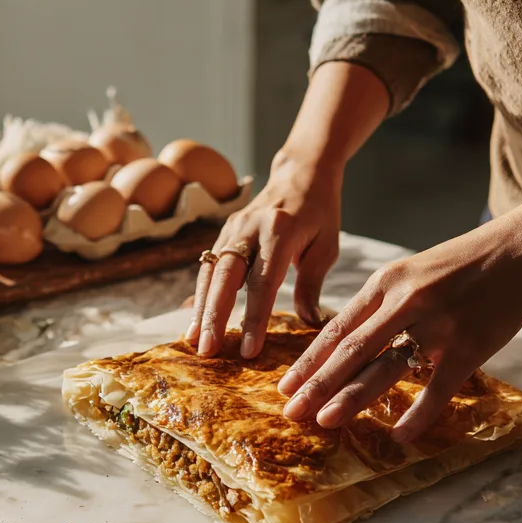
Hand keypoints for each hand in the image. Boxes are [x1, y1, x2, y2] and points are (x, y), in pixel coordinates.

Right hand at [186, 152, 342, 358]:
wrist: (301, 172)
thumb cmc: (319, 212)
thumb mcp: (327, 246)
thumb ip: (312, 284)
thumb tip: (309, 324)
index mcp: (280, 231)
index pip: (263, 283)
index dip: (254, 319)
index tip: (249, 351)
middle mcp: (250, 228)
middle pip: (226, 278)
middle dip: (214, 316)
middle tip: (207, 350)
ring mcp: (232, 228)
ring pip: (210, 273)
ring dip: (200, 308)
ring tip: (194, 340)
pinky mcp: (223, 232)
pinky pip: (208, 267)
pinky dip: (200, 294)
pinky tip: (195, 319)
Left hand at [277, 213, 521, 441]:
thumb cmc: (464, 263)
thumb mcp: (412, 272)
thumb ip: (382, 304)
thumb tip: (348, 343)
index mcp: (386, 284)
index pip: (336, 329)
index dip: (309, 361)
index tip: (285, 387)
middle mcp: (404, 302)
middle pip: (349, 351)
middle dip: (316, 385)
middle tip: (291, 412)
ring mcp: (436, 324)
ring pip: (384, 367)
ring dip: (351, 398)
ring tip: (325, 422)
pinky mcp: (468, 345)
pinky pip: (437, 388)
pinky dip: (418, 414)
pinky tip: (401, 436)